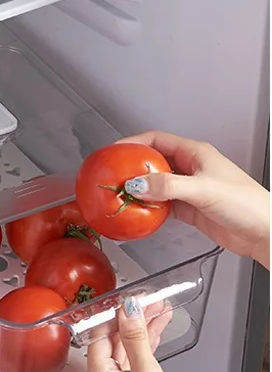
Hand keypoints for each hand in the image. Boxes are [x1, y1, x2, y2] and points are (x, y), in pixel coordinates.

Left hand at [85, 296, 194, 371]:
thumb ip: (136, 337)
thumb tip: (127, 311)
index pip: (100, 337)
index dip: (116, 316)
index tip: (131, 301)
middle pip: (114, 345)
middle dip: (134, 323)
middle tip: (152, 305)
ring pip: (125, 355)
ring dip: (142, 335)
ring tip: (160, 313)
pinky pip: (131, 369)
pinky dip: (143, 353)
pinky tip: (156, 336)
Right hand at [120, 131, 269, 267]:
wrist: (263, 231)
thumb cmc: (245, 203)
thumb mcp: (203, 189)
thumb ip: (168, 186)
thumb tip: (137, 185)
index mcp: (195, 153)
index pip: (156, 140)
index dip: (133, 143)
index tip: (115, 151)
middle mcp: (191, 168)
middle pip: (153, 162)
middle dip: (132, 168)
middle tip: (114, 177)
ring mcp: (189, 188)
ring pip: (156, 184)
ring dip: (140, 190)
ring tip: (122, 196)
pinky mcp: (190, 208)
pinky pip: (163, 204)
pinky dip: (150, 208)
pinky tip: (141, 213)